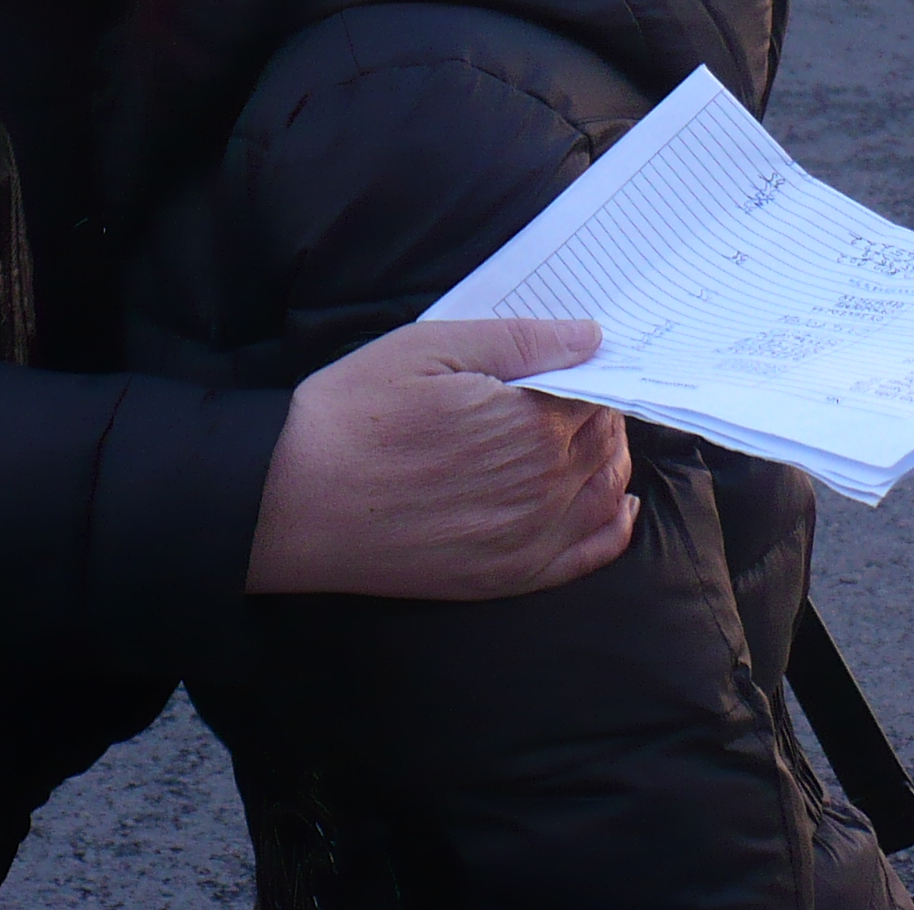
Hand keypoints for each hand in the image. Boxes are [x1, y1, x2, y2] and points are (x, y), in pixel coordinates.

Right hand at [245, 318, 635, 600]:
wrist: (296, 501)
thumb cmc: (355, 414)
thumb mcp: (429, 348)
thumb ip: (518, 341)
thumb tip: (590, 337)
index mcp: (531, 422)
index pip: (595, 392)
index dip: (584, 374)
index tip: (568, 366)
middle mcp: (545, 484)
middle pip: (605, 441)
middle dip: (598, 413)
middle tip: (570, 395)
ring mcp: (531, 538)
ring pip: (606, 492)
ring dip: (608, 460)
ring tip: (587, 437)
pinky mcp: (510, 577)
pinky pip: (590, 554)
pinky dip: (615, 525)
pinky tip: (617, 503)